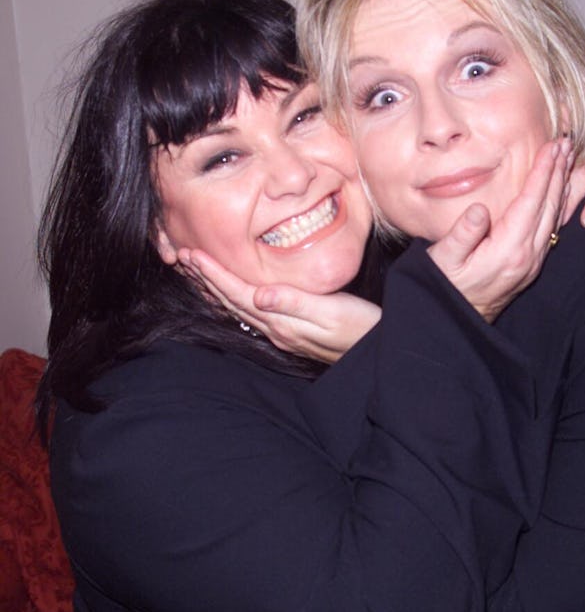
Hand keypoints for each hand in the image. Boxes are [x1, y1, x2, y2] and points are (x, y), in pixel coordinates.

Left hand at [177, 249, 380, 362]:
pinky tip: (229, 293)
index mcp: (281, 321)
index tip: (192, 254)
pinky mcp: (289, 332)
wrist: (375, 356)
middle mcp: (275, 329)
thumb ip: (294, 303)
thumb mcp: (330, 313)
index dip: (214, 274)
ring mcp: (281, 332)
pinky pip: (250, 312)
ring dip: (214, 288)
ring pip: (237, 308)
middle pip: (230, 301)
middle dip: (205, 278)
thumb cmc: (360, 328)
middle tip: (181, 255)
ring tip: (196, 270)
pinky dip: (232, 298)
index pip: (238, 293)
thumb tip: (258, 296)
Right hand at [427, 137, 570, 321]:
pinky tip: (560, 191)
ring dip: (562, 185)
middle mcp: (527, 255)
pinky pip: (550, 229)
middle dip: (559, 171)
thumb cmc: (444, 286)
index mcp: (508, 250)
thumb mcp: (442, 260)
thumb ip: (462, 235)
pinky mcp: (531, 265)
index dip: (543, 172)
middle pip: (550, 205)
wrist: (456, 321)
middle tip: (566, 142)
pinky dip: (558, 204)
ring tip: (567, 158)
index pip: (531, 202)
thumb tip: (479, 209)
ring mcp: (532, 262)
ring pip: (554, 216)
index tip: (552, 147)